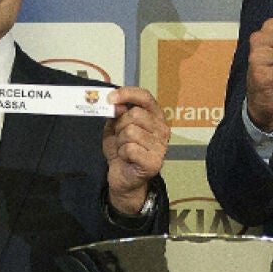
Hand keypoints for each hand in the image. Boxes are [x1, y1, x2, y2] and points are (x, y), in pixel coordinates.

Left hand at [104, 86, 169, 214]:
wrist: (122, 177)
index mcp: (155, 117)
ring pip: (130, 132)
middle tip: (120, 138)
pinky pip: (130, 149)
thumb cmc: (121, 150)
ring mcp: (161, 146)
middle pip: (135, 114)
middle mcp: (162, 129)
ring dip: (120, 142)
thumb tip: (115, 103)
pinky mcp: (154, 162)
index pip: (145, 97)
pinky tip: (127, 159)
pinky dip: (122, 153)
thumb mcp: (115, 127)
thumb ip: (116, 113)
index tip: (110, 98)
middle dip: (120, 126)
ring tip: (124, 149)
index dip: (127, 94)